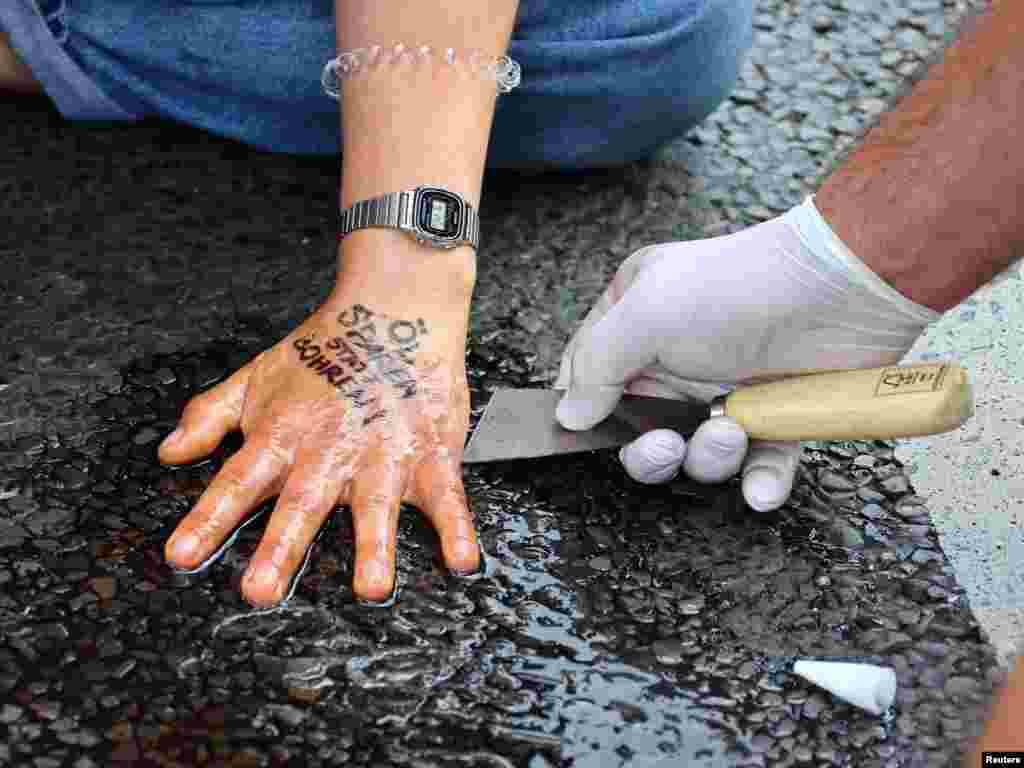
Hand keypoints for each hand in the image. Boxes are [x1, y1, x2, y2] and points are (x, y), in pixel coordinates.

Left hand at [159, 285, 478, 606]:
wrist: (396, 306)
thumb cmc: (326, 346)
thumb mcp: (257, 375)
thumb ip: (210, 415)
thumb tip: (167, 452)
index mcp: (283, 434)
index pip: (237, 481)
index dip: (208, 518)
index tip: (181, 556)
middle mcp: (330, 450)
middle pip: (301, 504)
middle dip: (280, 547)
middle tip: (260, 591)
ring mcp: (385, 454)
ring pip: (376, 506)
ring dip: (373, 546)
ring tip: (371, 588)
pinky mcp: (432, 452)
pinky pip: (446, 496)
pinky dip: (456, 527)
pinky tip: (462, 559)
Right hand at [554, 196, 938, 509]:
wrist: (843, 285)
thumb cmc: (739, 285)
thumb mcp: (647, 313)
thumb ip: (597, 366)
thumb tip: (569, 416)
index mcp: (636, 319)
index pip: (589, 377)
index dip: (586, 412)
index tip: (591, 436)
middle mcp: (676, 358)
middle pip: (641, 431)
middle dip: (652, 451)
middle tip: (667, 446)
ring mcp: (726, 388)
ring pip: (698, 454)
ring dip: (709, 458)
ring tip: (731, 432)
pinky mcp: (775, 415)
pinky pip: (759, 463)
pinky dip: (760, 481)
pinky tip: (760, 488)